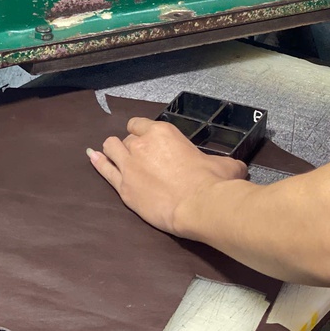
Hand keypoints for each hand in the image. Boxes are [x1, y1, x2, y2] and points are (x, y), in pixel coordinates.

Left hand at [87, 118, 247, 235]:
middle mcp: (142, 144)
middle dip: (132, 146)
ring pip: (111, 148)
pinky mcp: (123, 187)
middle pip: (127, 138)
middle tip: (142, 158)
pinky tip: (93, 157)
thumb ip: (224, 161)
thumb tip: (236, 168)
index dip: (143, 132)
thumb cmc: (212, 182)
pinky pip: (104, 169)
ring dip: (114, 150)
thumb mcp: (225, 164)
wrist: (198, 205)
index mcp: (163, 132)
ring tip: (118, 156)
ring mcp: (129, 166)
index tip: (149, 141)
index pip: (141, 124)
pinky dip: (98, 162)